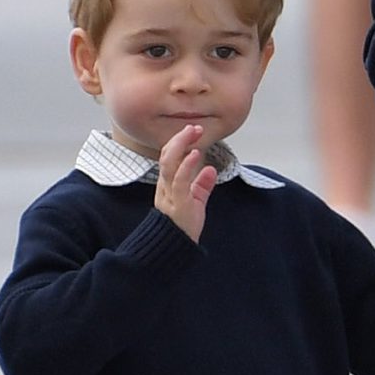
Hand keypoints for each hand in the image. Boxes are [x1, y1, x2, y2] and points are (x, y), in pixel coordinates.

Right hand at [154, 124, 217, 241]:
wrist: (175, 246)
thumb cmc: (184, 224)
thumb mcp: (196, 200)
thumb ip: (202, 185)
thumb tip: (210, 169)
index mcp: (167, 184)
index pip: (169, 157)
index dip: (179, 142)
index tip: (192, 131)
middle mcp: (165, 186)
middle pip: (166, 155)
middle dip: (179, 139)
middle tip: (194, 127)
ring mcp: (169, 193)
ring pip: (169, 163)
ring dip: (181, 145)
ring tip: (193, 132)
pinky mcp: (178, 202)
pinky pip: (179, 181)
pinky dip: (187, 165)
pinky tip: (196, 154)